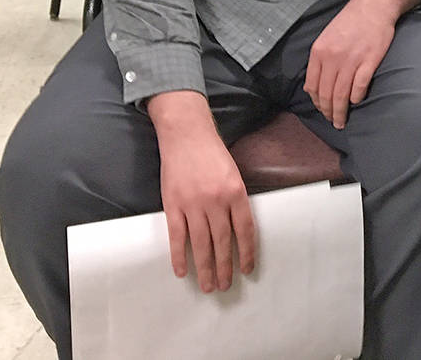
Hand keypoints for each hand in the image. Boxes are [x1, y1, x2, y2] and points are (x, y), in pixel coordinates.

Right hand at [149, 91, 255, 292]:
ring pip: (201, 244)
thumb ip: (236, 201)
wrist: (186, 135)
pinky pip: (177, 237)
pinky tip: (182, 271)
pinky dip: (179, 256)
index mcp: (236, 192)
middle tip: (225, 286)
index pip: (245, 230)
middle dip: (225, 267)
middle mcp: (216, 201)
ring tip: (208, 286)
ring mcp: (193, 204)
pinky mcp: (173, 205)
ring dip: (204, 268)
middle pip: (222, 242)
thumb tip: (238, 230)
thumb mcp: (234, 174)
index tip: (247, 269)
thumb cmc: (212, 153)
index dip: (247, 252)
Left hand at [304, 0, 420, 127]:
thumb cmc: (351, 20)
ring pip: (341, 96)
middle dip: (328, 112)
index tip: (322, 110)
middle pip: (326, 94)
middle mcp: (332, 58)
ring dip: (340, 112)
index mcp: (319, 51)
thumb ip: (320, 59)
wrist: (375, 5)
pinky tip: (356, 102)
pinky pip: (359, 88)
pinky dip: (356, 98)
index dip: (316, 103)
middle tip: (333, 121)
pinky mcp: (369, 62)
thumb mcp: (327, 36)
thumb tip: (314, 85)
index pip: (312, 86)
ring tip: (342, 121)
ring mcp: (351, 60)